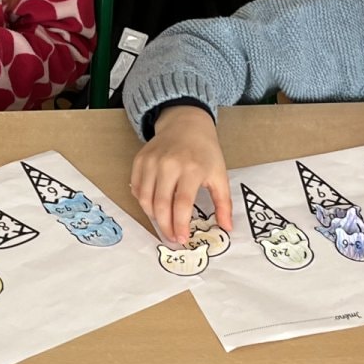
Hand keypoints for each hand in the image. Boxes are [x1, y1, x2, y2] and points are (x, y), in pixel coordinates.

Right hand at [130, 104, 232, 243]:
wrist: (186, 124)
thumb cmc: (205, 152)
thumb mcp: (220, 175)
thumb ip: (223, 203)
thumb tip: (227, 228)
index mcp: (192, 168)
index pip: (182, 203)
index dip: (180, 224)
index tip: (183, 238)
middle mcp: (169, 164)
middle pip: (161, 204)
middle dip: (165, 226)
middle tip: (172, 238)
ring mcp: (152, 161)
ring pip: (145, 199)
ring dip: (153, 217)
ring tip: (164, 224)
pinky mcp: (140, 160)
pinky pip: (136, 188)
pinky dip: (143, 202)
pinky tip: (154, 207)